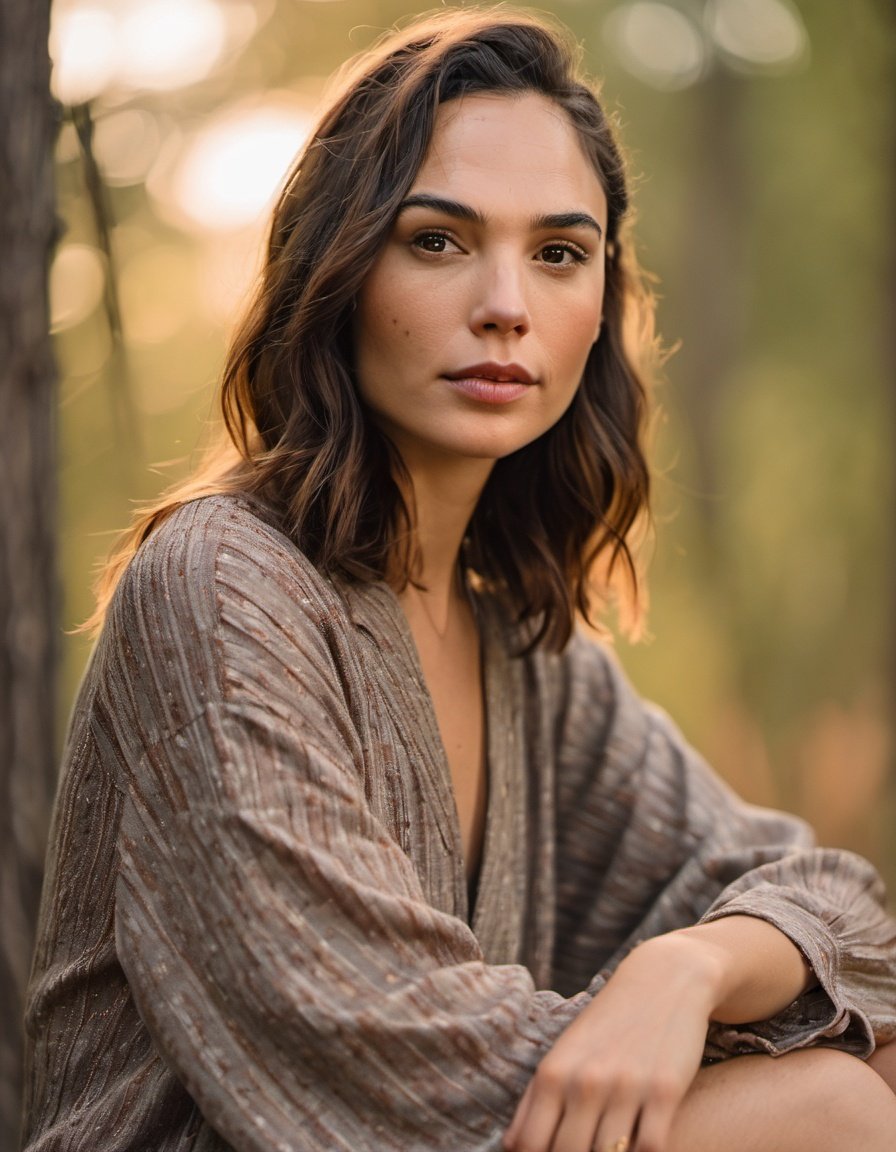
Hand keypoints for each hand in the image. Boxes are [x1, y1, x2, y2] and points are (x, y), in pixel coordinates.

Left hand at [503, 933, 719, 1151]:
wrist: (663, 979)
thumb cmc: (606, 1026)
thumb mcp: (563, 1055)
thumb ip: (534, 1102)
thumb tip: (510, 1148)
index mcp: (553, 1073)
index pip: (529, 1145)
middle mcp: (584, 1081)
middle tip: (587, 1147)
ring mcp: (625, 1087)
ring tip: (610, 1146)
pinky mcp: (665, 1091)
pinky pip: (651, 1149)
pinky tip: (641, 1144)